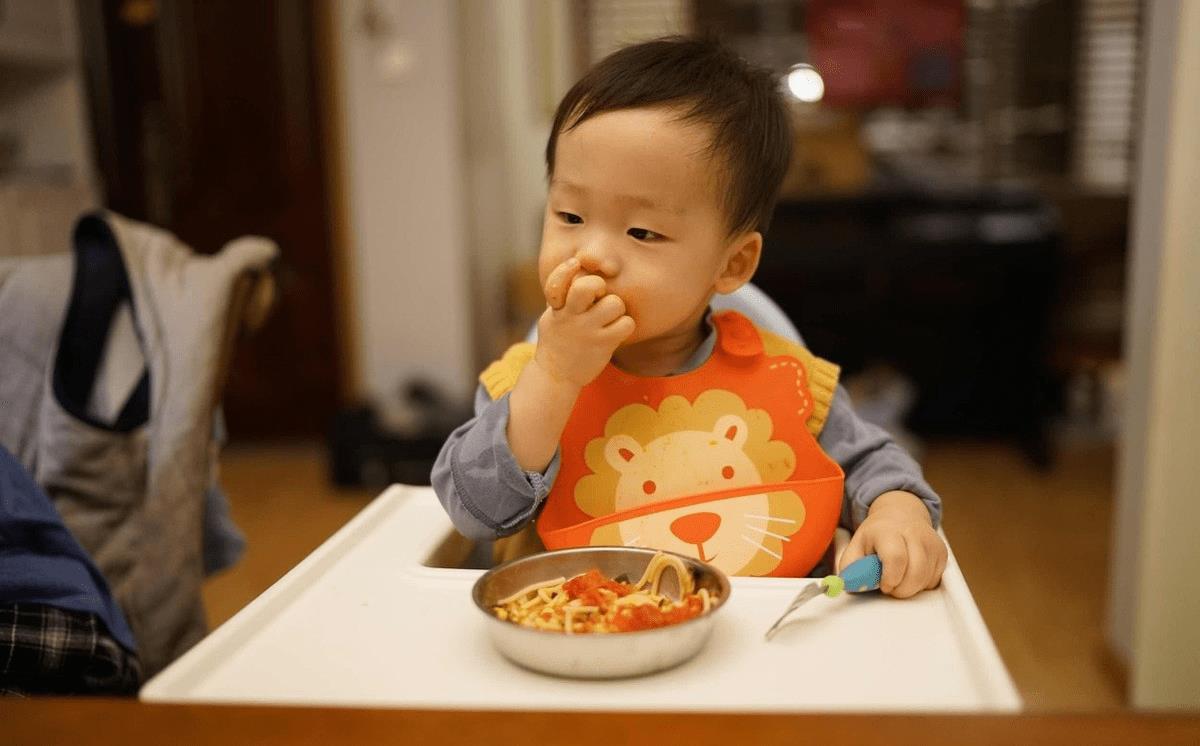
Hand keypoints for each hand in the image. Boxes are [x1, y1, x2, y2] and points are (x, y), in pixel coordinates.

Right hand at [534, 256, 634, 387]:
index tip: (576, 265)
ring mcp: (587, 331)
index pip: (557, 280)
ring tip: (610, 317)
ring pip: (614, 303)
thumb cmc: (558, 338)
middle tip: (599, 296)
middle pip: (588, 287)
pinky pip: (626, 324)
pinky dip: (626, 325)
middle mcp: (571, 317)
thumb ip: (563, 294)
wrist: (557, 375)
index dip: (567, 269)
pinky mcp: (603, 344)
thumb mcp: (552, 314)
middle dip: (598, 285)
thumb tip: (577, 266)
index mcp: (557, 307)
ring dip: (616, 308)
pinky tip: (617, 331)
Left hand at [840, 491, 946, 598]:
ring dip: (911, 588)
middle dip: (901, 589)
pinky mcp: (942, 552)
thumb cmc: (876, 534)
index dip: (890, 578)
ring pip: (926, 580)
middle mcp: (913, 533)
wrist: (900, 514)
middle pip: (915, 573)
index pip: (896, 558)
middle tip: (890, 586)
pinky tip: (910, 573)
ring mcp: (931, 542)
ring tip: (898, 578)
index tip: (883, 585)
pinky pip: (934, 580)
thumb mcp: (856, 545)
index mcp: (888, 530)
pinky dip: (921, 584)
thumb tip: (849, 584)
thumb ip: (849, 566)